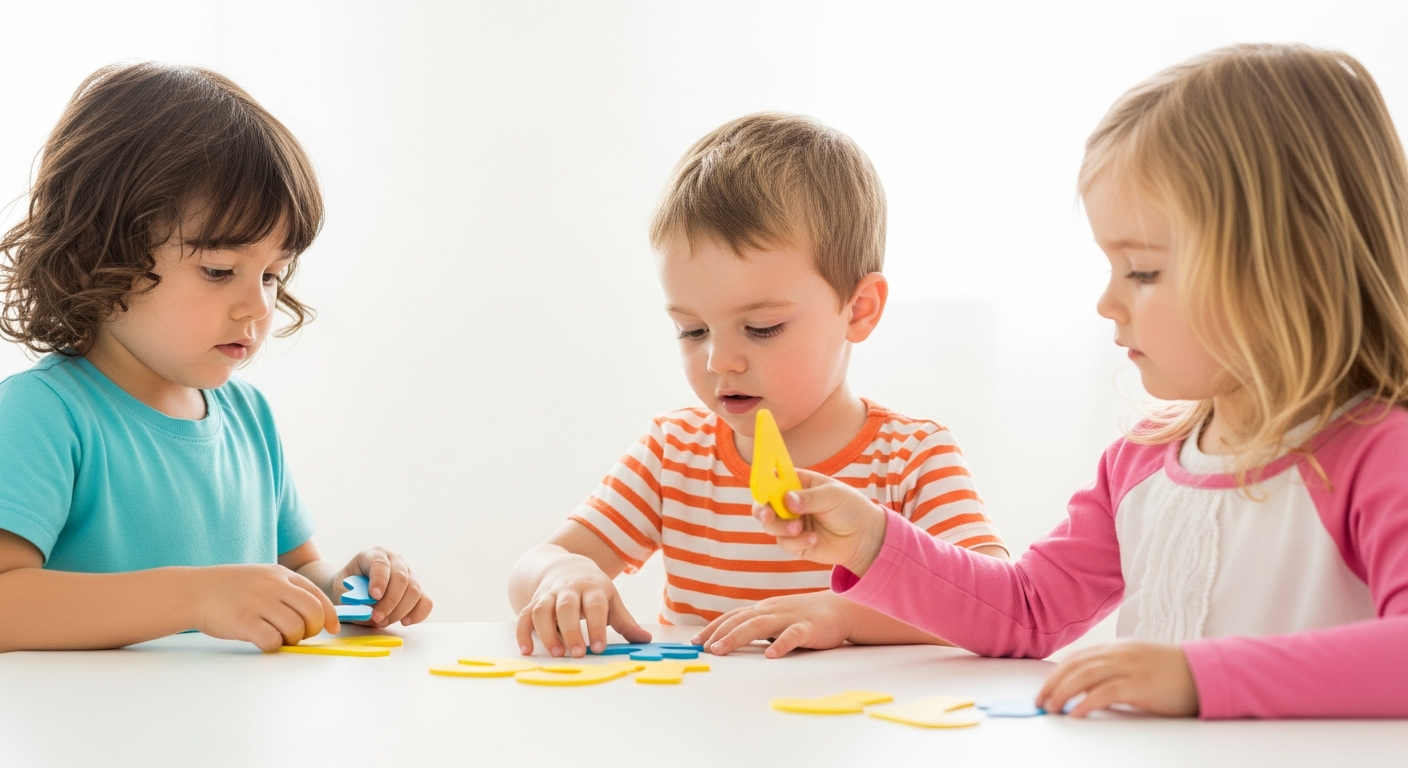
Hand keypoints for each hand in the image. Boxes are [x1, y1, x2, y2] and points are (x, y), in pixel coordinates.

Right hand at [192, 564, 338, 651]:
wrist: (192, 591)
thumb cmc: (229, 588)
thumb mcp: (262, 577)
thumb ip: (286, 590)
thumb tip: (314, 613)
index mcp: (281, 574)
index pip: (317, 595)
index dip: (330, 615)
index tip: (332, 628)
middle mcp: (273, 586)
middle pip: (313, 613)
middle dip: (313, 629)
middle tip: (301, 636)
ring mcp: (259, 603)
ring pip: (295, 629)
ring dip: (292, 640)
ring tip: (278, 637)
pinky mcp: (244, 621)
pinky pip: (273, 641)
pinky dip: (273, 646)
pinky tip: (263, 641)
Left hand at [333, 547, 432, 627]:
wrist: (351, 591)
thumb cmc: (346, 589)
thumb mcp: (342, 591)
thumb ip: (354, 600)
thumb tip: (369, 610)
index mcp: (374, 554)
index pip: (381, 564)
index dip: (379, 580)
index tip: (374, 596)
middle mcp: (395, 561)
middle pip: (401, 578)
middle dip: (390, 601)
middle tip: (377, 617)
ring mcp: (409, 574)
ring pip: (414, 591)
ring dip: (399, 611)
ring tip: (382, 621)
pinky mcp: (417, 591)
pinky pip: (426, 602)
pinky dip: (417, 614)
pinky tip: (404, 621)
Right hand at [515, 554, 650, 657]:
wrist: (567, 567)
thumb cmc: (593, 590)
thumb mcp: (612, 600)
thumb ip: (625, 622)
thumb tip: (645, 640)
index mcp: (592, 588)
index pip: (595, 606)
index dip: (597, 626)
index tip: (599, 647)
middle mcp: (568, 589)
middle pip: (567, 607)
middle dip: (571, 631)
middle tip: (578, 654)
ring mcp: (549, 594)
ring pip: (542, 610)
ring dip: (547, 632)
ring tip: (556, 654)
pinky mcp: (534, 601)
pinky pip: (524, 615)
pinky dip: (523, 632)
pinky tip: (527, 650)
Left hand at [692, 591, 849, 657]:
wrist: (840, 609)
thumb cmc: (804, 617)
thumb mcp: (776, 619)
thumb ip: (757, 627)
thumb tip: (730, 642)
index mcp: (762, 609)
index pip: (732, 617)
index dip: (713, 628)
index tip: (695, 641)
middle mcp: (771, 610)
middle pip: (740, 621)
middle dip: (719, 634)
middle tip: (703, 648)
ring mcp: (788, 617)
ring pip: (759, 626)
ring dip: (737, 637)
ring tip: (721, 649)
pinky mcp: (808, 627)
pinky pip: (792, 636)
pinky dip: (780, 644)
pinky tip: (770, 655)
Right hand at [753, 469, 888, 574]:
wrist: (865, 537)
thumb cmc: (850, 508)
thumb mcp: (833, 496)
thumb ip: (809, 498)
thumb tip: (787, 500)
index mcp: (798, 483)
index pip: (773, 479)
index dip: (763, 481)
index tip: (761, 488)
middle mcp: (789, 503)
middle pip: (764, 504)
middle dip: (762, 510)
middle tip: (767, 515)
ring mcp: (791, 523)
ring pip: (770, 526)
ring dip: (781, 527)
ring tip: (799, 528)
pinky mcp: (795, 543)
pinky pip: (784, 543)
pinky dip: (797, 542)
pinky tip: (814, 539)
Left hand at [1037, 641, 1199, 717]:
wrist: (1205, 672)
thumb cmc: (1173, 673)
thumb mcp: (1138, 666)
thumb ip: (1114, 671)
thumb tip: (1086, 689)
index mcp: (1118, 648)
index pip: (1078, 658)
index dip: (1057, 673)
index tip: (1044, 688)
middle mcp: (1119, 653)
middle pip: (1076, 665)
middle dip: (1053, 684)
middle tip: (1040, 701)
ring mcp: (1129, 666)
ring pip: (1085, 676)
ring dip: (1062, 693)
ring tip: (1051, 708)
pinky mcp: (1140, 684)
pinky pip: (1105, 692)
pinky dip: (1086, 702)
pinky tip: (1075, 713)